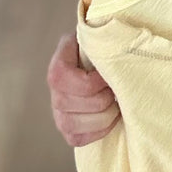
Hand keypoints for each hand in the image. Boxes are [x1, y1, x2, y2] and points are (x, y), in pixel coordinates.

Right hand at [47, 30, 121, 146]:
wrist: (105, 67)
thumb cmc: (106, 51)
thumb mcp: (100, 37)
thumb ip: (98, 36)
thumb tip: (109, 31)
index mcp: (59, 66)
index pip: (62, 78)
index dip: (90, 82)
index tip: (108, 76)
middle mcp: (54, 91)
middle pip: (73, 105)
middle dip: (103, 99)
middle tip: (117, 90)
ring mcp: (59, 113)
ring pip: (75, 125)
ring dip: (104, 116)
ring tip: (116, 102)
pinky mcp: (68, 131)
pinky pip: (79, 139)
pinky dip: (100, 130)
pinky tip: (111, 116)